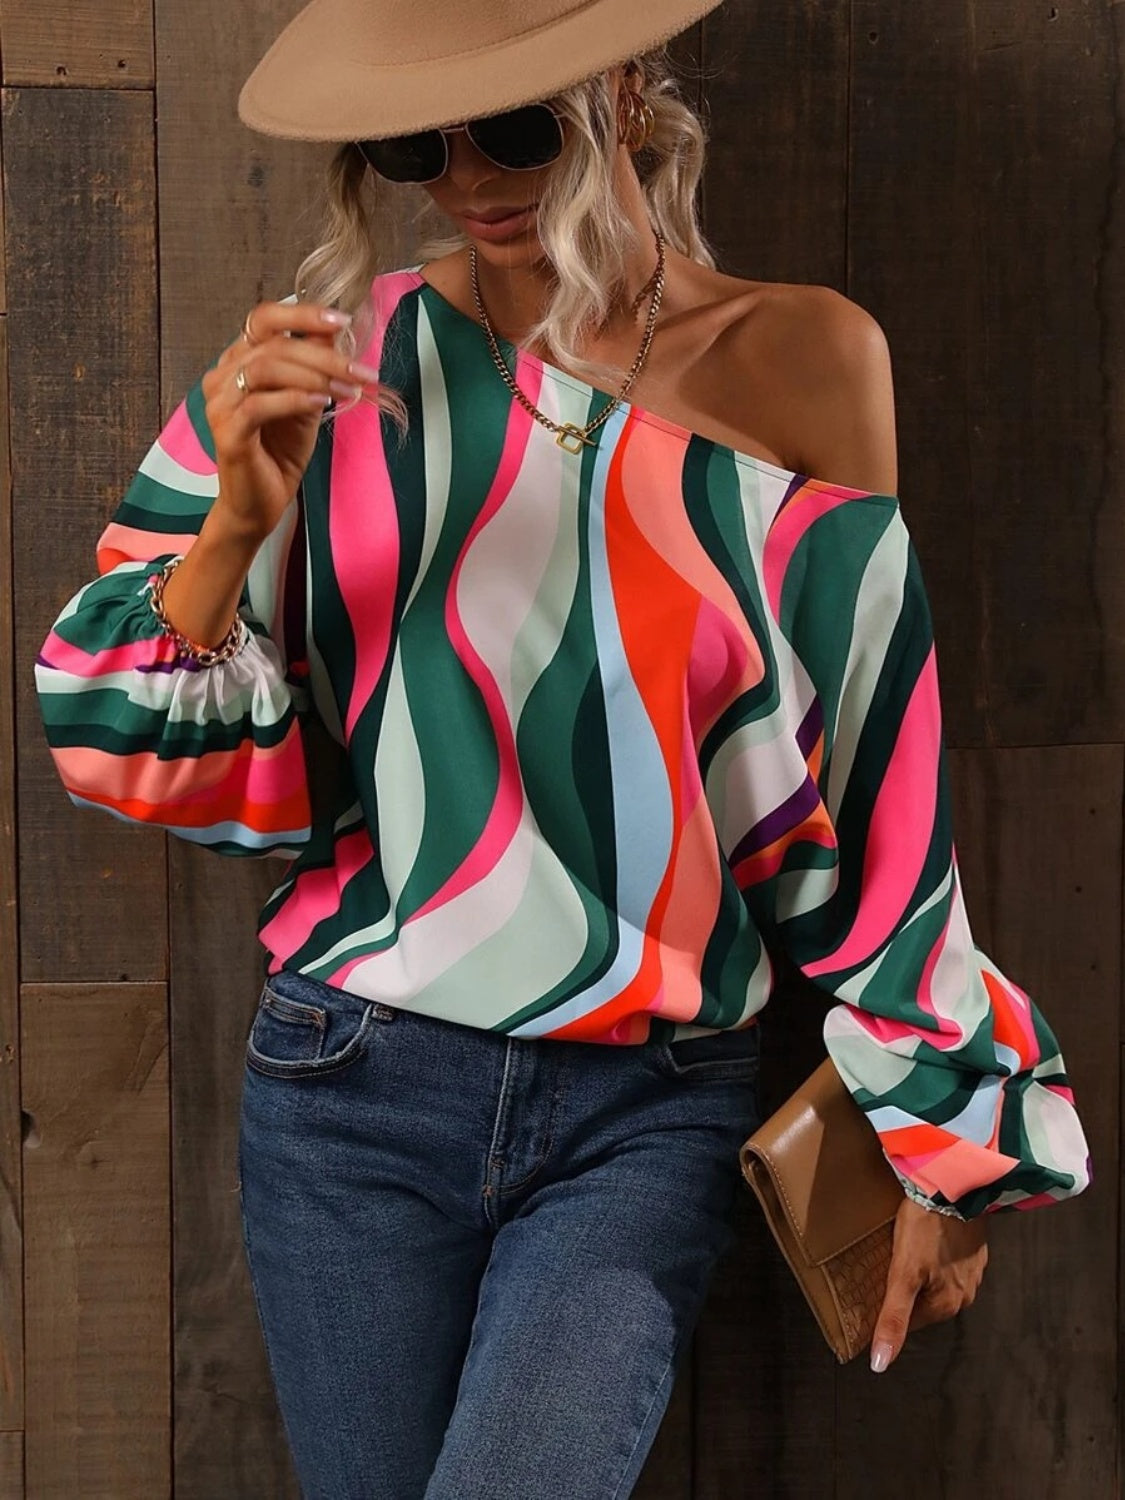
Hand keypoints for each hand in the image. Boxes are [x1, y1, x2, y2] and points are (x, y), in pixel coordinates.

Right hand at [202, 299, 382, 541]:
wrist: (262, 503)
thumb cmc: (281, 450)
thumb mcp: (308, 399)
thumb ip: (316, 366)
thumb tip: (338, 330)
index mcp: (237, 360)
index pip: (263, 318)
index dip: (302, 313)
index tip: (343, 320)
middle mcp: (222, 376)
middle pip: (272, 344)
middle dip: (324, 355)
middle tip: (359, 371)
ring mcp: (219, 403)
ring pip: (265, 368)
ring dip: (314, 376)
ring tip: (346, 391)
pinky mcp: (226, 432)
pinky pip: (259, 405)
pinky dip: (295, 399)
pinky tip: (322, 404)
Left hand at [869, 1196, 987, 1371]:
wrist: (954, 1185)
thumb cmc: (925, 1229)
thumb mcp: (903, 1275)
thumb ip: (893, 1319)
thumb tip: (881, 1364)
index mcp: (947, 1306)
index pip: (910, 1321)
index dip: (890, 1306)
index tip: (875, 1288)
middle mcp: (965, 1295)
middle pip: (924, 1301)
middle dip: (907, 1289)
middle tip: (887, 1265)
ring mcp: (973, 1270)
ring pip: (938, 1281)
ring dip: (922, 1272)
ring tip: (906, 1251)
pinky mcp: (975, 1248)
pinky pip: (950, 1261)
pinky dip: (936, 1255)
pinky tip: (926, 1240)